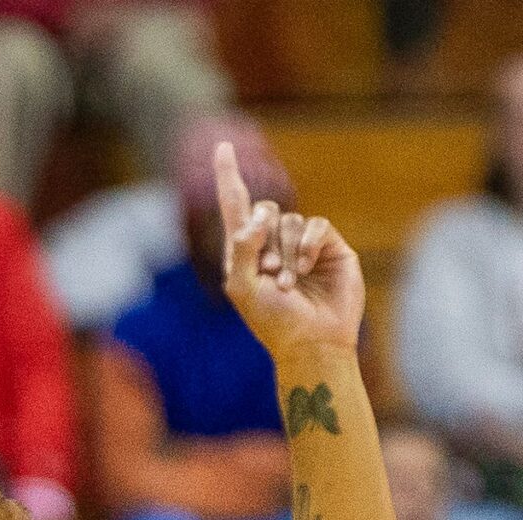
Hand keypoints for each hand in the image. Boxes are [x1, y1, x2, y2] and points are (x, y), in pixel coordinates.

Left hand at [216, 140, 364, 361]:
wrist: (312, 341)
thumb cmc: (273, 322)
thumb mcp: (244, 289)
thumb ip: (242, 252)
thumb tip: (253, 220)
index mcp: (244, 252)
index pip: (235, 205)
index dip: (228, 176)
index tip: (221, 146)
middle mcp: (271, 243)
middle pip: (265, 208)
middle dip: (263, 238)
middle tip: (267, 274)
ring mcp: (301, 243)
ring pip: (290, 220)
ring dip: (286, 253)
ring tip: (288, 284)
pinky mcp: (328, 245)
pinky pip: (316, 225)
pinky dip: (307, 246)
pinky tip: (306, 269)